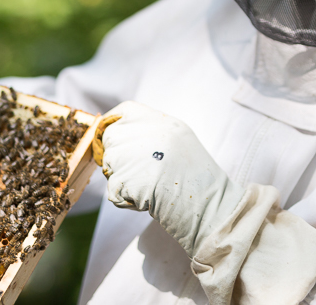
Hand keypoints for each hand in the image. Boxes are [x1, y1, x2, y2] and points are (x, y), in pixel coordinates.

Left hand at [99, 101, 245, 256]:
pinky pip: (113, 189)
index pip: (122, 113)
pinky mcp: (124, 179)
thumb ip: (149, 130)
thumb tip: (119, 132)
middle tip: (142, 171)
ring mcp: (130, 155)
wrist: (207, 203)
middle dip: (117, 157)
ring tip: (150, 185)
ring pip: (109, 166)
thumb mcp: (178, 138)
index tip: (115, 138)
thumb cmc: (196, 175)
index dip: (114, 124)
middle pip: (111, 139)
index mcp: (158, 120)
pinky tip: (148, 198)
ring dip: (123, 179)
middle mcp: (142, 132)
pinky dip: (126, 198)